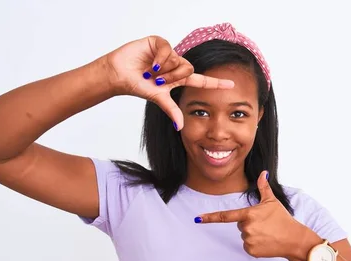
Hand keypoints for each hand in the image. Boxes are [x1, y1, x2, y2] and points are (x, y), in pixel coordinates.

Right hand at [102, 35, 233, 128]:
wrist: (119, 75)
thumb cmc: (136, 86)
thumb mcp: (158, 98)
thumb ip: (171, 110)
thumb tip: (180, 127)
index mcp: (178, 78)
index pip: (201, 80)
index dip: (216, 83)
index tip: (232, 84)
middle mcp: (175, 65)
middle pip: (188, 69)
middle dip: (173, 77)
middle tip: (157, 80)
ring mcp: (168, 53)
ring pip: (178, 59)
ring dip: (164, 69)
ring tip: (150, 71)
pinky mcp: (159, 43)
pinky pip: (168, 50)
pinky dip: (159, 59)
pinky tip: (150, 63)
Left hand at [195, 172, 307, 258]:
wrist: (294, 239)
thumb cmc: (283, 219)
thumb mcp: (272, 201)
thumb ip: (263, 187)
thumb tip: (263, 173)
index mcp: (249, 214)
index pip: (225, 216)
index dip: (210, 217)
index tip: (197, 219)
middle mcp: (246, 227)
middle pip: (240, 224)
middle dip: (250, 223)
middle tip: (265, 224)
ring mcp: (248, 240)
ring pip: (244, 235)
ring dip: (253, 234)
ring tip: (268, 233)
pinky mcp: (251, 251)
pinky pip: (248, 246)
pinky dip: (256, 245)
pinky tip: (266, 242)